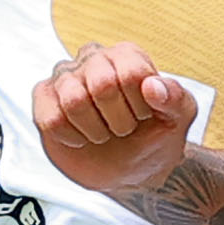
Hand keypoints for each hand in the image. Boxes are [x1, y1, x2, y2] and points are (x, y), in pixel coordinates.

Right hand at [34, 41, 200, 191]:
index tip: (144, 116)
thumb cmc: (154, 134)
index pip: (131, 73)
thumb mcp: (178, 119)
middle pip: (102, 84)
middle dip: (119, 121)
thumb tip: (152, 87)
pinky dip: (71, 138)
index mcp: (127, 55)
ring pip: (73, 100)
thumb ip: (175, 98)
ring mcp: (65, 76)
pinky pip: (50, 118)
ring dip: (95, 130)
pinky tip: (81, 139)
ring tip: (103, 134)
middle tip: (124, 129)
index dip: (140, 106)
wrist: (129, 169)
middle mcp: (93, 57)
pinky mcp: (44, 98)